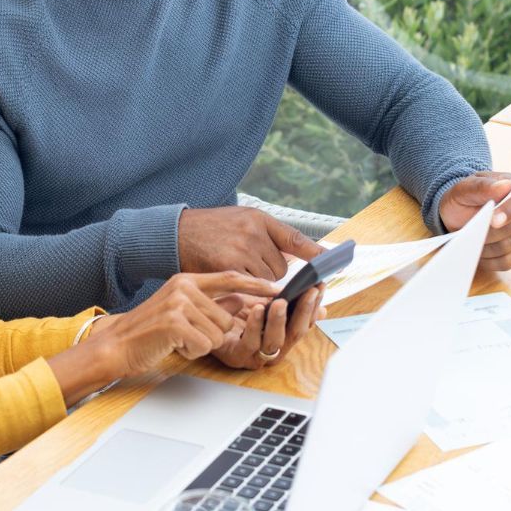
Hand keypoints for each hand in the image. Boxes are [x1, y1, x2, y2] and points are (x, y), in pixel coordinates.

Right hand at [87, 271, 276, 379]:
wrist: (117, 344)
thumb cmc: (149, 329)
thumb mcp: (181, 309)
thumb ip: (211, 303)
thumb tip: (240, 301)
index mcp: (187, 279)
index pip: (230, 277)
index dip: (255, 285)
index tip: (276, 289)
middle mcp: (184, 287)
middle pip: (227, 317)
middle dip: (212, 334)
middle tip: (186, 335)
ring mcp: (179, 303)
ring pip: (218, 333)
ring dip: (201, 344)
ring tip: (179, 340)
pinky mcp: (175, 323)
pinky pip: (205, 344)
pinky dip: (192, 352)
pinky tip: (174, 346)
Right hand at [178, 206, 322, 279]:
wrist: (175, 232)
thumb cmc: (209, 228)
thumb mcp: (241, 219)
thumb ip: (266, 235)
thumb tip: (295, 256)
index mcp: (258, 219)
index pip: (293, 238)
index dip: (315, 252)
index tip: (335, 261)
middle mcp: (252, 233)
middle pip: (279, 270)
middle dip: (268, 274)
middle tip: (247, 265)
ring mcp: (240, 251)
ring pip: (266, 283)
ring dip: (256, 285)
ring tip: (235, 271)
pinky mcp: (227, 269)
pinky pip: (249, 289)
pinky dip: (243, 291)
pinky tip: (229, 279)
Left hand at [211, 286, 324, 371]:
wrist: (202, 316)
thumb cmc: (233, 309)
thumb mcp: (263, 301)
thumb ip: (288, 304)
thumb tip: (322, 309)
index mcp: (283, 335)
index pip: (306, 322)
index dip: (314, 305)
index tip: (319, 286)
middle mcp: (274, 348)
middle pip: (296, 333)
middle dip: (303, 312)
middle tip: (308, 292)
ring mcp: (256, 356)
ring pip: (275, 342)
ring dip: (279, 320)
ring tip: (280, 301)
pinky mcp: (236, 357)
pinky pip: (249, 343)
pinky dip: (255, 326)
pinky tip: (257, 309)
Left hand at [439, 172, 510, 272]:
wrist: (457, 214)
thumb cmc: (463, 198)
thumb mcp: (464, 188)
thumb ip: (482, 186)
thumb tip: (506, 186)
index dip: (508, 212)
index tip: (493, 220)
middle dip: (489, 232)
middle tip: (469, 232)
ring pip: (508, 246)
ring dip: (486, 247)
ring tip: (469, 241)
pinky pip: (507, 262)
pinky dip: (490, 261)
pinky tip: (477, 254)